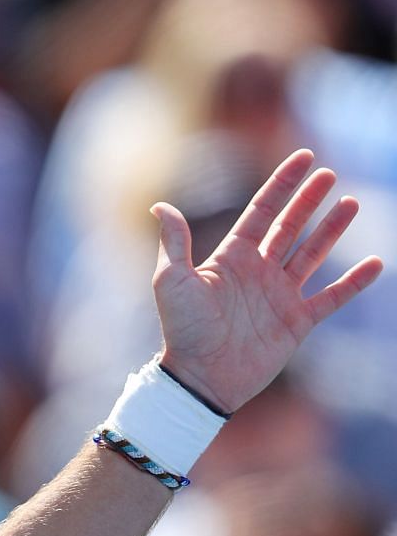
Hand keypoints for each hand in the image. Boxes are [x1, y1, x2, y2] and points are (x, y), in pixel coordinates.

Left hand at [150, 149, 382, 413]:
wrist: (200, 377)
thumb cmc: (182, 329)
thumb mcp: (172, 280)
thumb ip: (175, 241)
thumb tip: (159, 205)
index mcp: (231, 258)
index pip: (261, 211)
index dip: (282, 184)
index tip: (304, 157)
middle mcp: (258, 272)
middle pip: (290, 226)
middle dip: (309, 200)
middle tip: (329, 174)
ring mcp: (279, 295)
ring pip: (312, 254)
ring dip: (332, 230)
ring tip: (352, 204)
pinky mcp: (297, 322)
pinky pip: (332, 297)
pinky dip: (354, 282)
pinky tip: (375, 263)